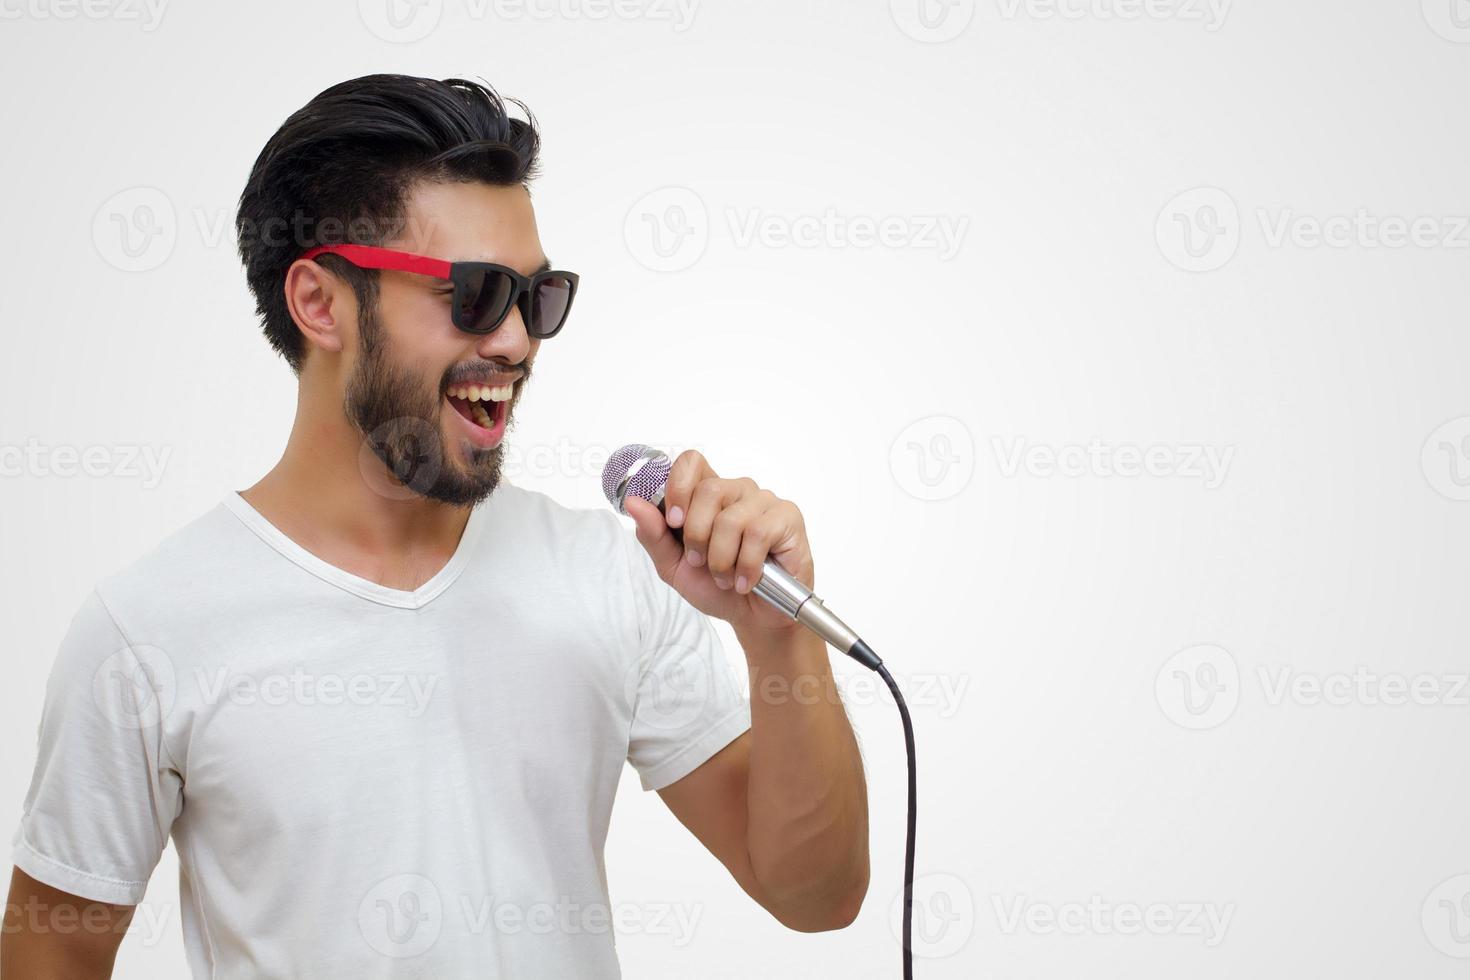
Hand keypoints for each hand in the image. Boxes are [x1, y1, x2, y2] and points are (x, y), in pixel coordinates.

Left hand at [624, 449, 813, 635]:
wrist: (753, 619)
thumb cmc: (717, 588)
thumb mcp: (674, 566)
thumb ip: (654, 535)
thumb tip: (633, 503)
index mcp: (708, 495)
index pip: (691, 463)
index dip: (679, 487)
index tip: (674, 522)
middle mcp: (737, 491)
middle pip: (708, 490)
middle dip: (697, 536)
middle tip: (701, 563)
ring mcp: (764, 502)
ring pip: (731, 518)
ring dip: (722, 559)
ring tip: (726, 578)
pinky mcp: (787, 518)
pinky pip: (759, 533)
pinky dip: (746, 565)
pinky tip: (746, 580)